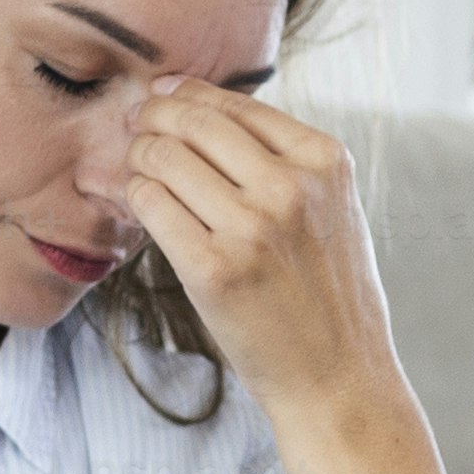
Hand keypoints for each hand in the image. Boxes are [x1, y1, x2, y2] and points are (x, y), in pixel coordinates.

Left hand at [115, 80, 397, 426]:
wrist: (338, 378)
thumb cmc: (327, 296)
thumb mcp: (332, 210)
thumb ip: (286, 161)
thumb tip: (206, 109)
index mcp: (325, 161)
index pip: (235, 104)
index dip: (186, 94)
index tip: (160, 97)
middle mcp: (292, 186)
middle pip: (194, 121)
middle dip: (152, 118)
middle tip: (135, 129)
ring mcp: (253, 227)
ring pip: (164, 157)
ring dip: (138, 159)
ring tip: (137, 173)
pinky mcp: (214, 269)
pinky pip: (151, 204)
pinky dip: (136, 199)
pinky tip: (141, 210)